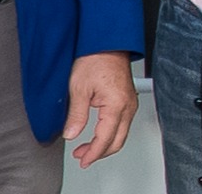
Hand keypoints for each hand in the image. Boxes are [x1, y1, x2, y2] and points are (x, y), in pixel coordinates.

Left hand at [63, 53, 138, 167]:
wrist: (107, 42)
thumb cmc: (96, 58)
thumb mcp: (78, 88)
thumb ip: (76, 115)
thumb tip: (71, 134)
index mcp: (116, 106)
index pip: (105, 139)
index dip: (93, 154)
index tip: (82, 160)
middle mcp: (128, 106)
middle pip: (117, 142)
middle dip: (99, 153)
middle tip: (81, 157)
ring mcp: (130, 104)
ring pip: (121, 134)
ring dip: (104, 144)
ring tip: (86, 147)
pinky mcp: (128, 100)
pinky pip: (122, 125)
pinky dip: (110, 134)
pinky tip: (97, 134)